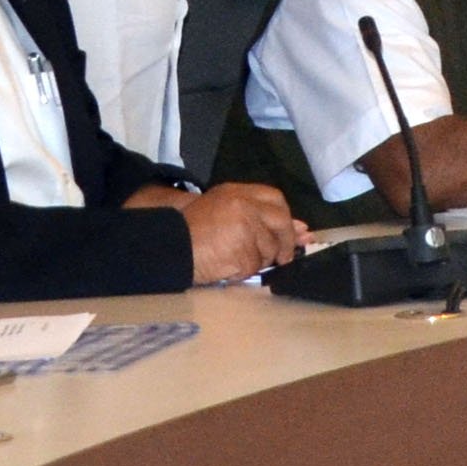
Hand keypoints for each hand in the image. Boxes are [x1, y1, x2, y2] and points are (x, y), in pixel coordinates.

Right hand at [183, 183, 306, 281]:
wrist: (164, 248)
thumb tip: (302, 229)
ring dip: (257, 261)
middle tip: (282, 258)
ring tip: (232, 258)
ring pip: (268, 250)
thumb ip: (259, 216)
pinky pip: (253, 267)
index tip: (293, 232)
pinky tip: (226, 268)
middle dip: (285, 243)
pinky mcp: (242, 251)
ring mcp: (244, 228)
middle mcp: (244, 206)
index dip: (285, 218)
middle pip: (280, 223)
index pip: (275, 200)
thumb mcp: (222, 213)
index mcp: (236, 193)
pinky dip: (242, 272)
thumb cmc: (190, 231)